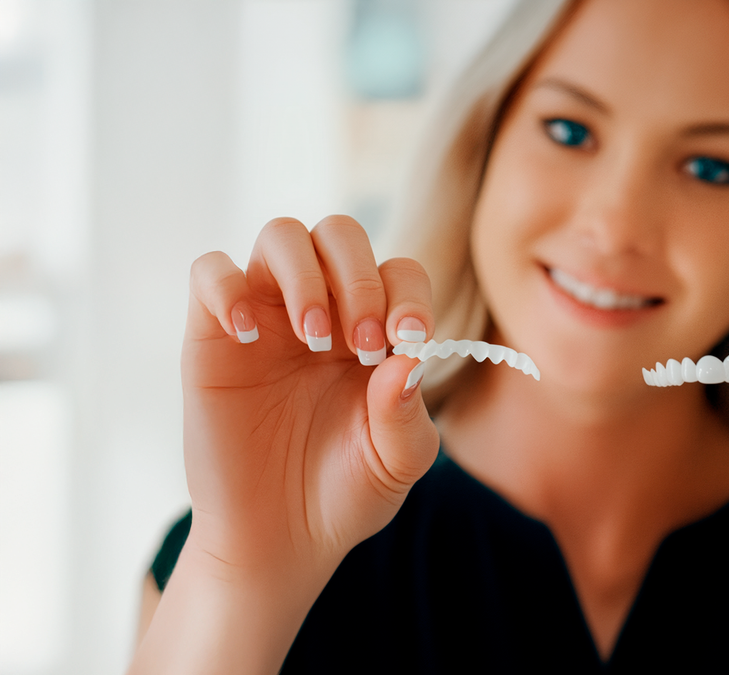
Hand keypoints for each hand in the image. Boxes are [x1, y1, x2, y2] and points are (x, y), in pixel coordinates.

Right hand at [182, 215, 439, 579]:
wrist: (281, 541)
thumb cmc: (345, 494)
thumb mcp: (397, 463)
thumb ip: (407, 414)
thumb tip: (407, 359)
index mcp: (375, 332)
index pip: (398, 272)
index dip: (408, 294)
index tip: (409, 339)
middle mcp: (323, 312)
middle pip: (339, 234)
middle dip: (359, 276)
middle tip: (364, 342)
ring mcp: (266, 319)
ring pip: (280, 236)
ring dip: (306, 275)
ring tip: (315, 337)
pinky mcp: (213, 337)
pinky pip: (208, 272)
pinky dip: (227, 285)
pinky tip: (249, 334)